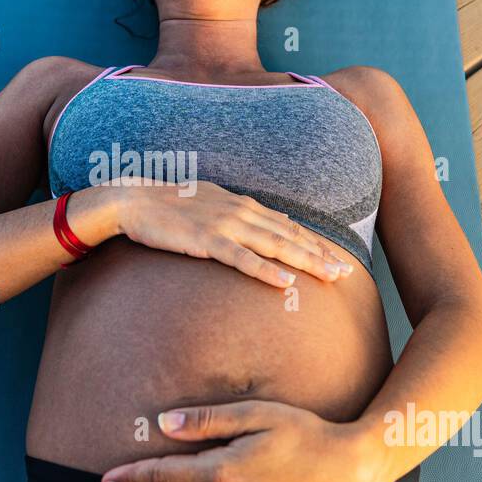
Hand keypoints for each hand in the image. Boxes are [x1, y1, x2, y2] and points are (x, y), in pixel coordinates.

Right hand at [115, 181, 354, 286]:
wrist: (135, 200)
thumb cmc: (170, 206)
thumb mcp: (212, 205)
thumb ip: (241, 216)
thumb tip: (270, 224)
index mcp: (243, 205)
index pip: (288, 226)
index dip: (315, 242)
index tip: (337, 257)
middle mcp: (241, 212)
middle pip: (290, 236)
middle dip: (321, 254)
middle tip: (346, 272)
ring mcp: (226, 225)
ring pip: (275, 246)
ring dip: (306, 261)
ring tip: (330, 276)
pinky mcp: (207, 240)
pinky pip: (242, 259)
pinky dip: (266, 270)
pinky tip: (285, 281)